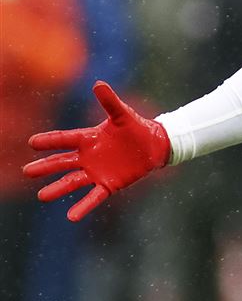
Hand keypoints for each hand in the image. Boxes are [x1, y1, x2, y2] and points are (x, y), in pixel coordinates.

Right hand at [23, 81, 170, 221]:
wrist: (154, 145)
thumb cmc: (136, 127)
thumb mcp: (123, 114)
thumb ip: (109, 102)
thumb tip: (98, 83)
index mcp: (89, 138)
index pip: (65, 139)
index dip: (50, 141)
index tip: (32, 143)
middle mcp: (88, 156)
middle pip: (62, 162)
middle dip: (45, 167)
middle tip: (27, 172)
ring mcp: (96, 172)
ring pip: (73, 181)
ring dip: (58, 188)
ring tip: (42, 196)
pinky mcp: (109, 184)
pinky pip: (94, 196)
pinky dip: (83, 206)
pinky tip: (71, 216)